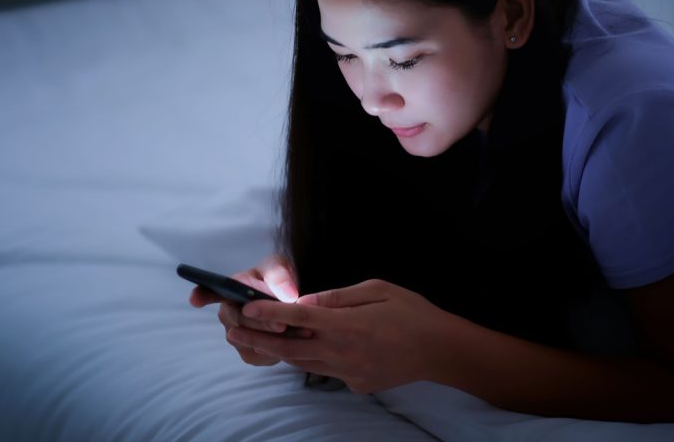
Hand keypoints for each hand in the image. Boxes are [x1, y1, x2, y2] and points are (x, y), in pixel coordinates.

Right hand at [188, 254, 304, 365]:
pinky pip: (261, 356)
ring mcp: (235, 336)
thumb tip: (286, 294)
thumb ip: (280, 276)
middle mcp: (227, 314)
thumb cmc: (276, 280)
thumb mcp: (279, 268)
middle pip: (238, 321)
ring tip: (301, 332)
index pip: (208, 292)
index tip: (195, 299)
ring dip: (275, 339)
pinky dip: (279, 351)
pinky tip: (297, 342)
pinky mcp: (249, 353)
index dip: (201, 295)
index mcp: (228, 289)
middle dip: (260, 323)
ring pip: (251, 341)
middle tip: (281, 325)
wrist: (290, 305)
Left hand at [225, 279, 448, 392]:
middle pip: (289, 348)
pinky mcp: (356, 384)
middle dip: (257, 340)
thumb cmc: (412, 313)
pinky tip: (302, 348)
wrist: (441, 351)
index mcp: (346, 325)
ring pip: (303, 362)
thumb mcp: (376, 289)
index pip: (297, 317)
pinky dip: (309, 358)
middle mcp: (342, 352)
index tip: (245, 308)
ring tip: (254, 341)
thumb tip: (306, 300)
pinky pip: (325, 369)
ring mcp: (348, 372)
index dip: (268, 312)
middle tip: (232, 333)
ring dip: (278, 352)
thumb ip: (337, 296)